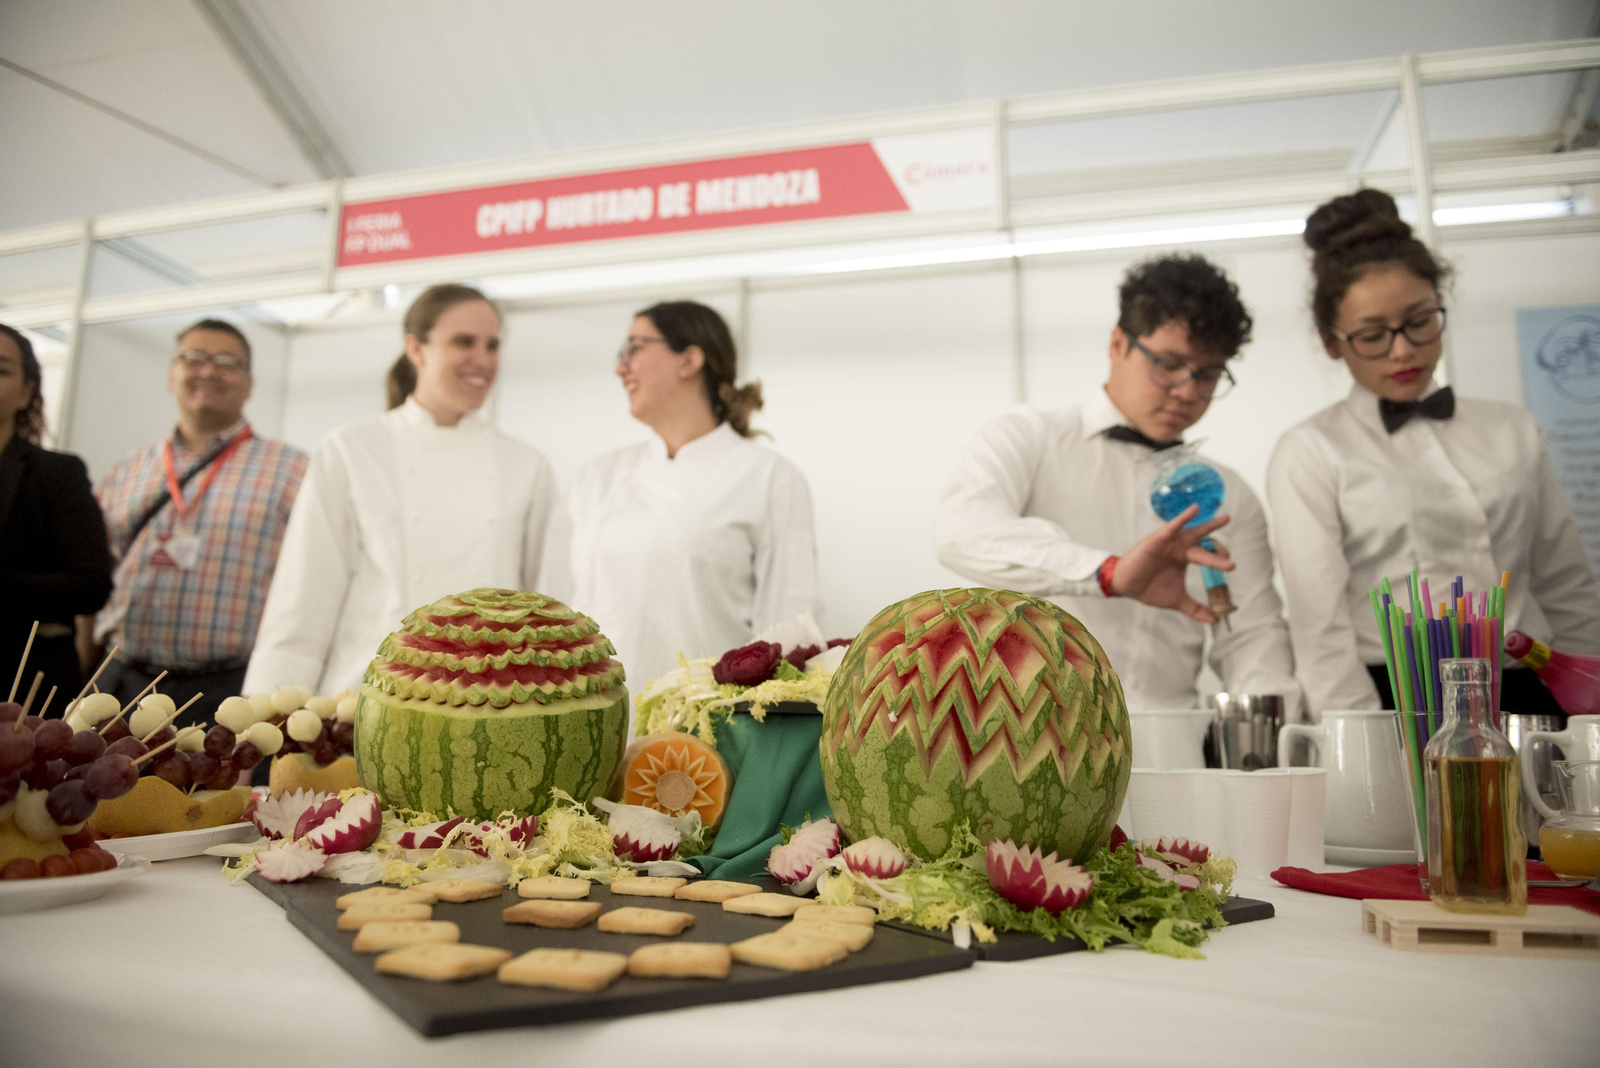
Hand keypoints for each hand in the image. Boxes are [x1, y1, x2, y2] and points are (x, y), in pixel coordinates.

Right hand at [1109, 505, 1233, 623]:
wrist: (1126, 587)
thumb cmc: (1149, 589)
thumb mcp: (1177, 600)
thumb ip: (1196, 609)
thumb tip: (1216, 620)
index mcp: (1185, 558)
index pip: (1207, 553)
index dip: (1219, 558)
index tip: (1231, 566)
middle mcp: (1179, 548)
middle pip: (1202, 538)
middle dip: (1215, 529)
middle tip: (1228, 519)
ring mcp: (1169, 543)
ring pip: (1192, 531)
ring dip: (1208, 525)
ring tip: (1224, 518)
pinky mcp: (1158, 539)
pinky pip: (1172, 527)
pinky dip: (1183, 518)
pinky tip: (1195, 510)